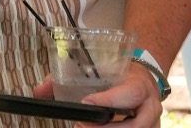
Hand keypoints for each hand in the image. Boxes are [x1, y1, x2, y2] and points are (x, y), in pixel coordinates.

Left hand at [29, 63, 161, 125]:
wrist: (143, 79)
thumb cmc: (120, 74)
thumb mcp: (99, 68)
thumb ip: (67, 78)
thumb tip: (39, 91)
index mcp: (140, 83)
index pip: (130, 93)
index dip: (109, 100)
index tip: (86, 102)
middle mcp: (150, 106)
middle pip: (135, 125)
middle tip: (82, 124)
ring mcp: (151, 124)